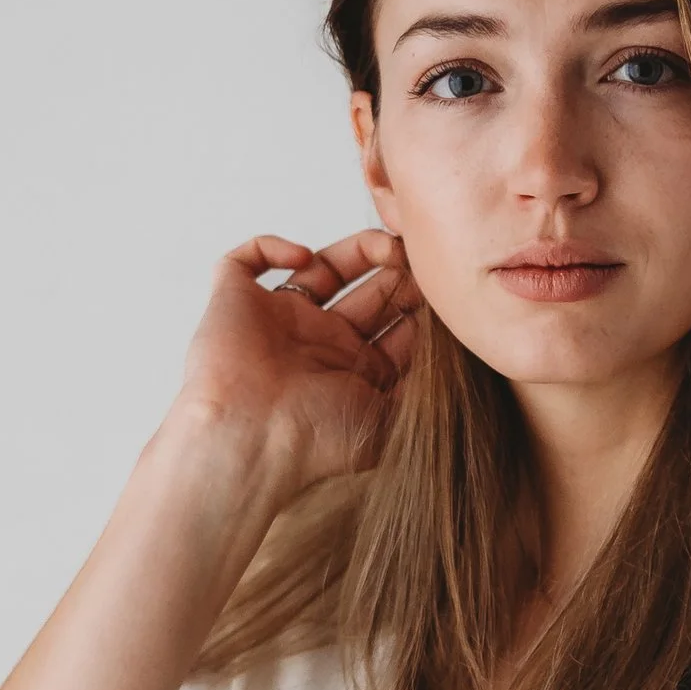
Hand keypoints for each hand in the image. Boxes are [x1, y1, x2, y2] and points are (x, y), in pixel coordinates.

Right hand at [171, 229, 419, 502]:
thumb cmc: (317, 442)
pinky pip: (246, 259)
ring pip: (320, 265)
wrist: (252, 442)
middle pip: (366, 290)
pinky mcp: (235, 301)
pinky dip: (272, 246)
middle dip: (398, 274)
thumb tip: (456, 362)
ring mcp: (277, 320)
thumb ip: (422, 391)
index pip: (392, 323)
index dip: (420, 303)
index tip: (443, 290)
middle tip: (422, 262)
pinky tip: (303, 256)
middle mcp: (318, 343)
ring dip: (358, 249)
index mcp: (353, 371)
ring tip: (387, 247)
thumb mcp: (392, 420)